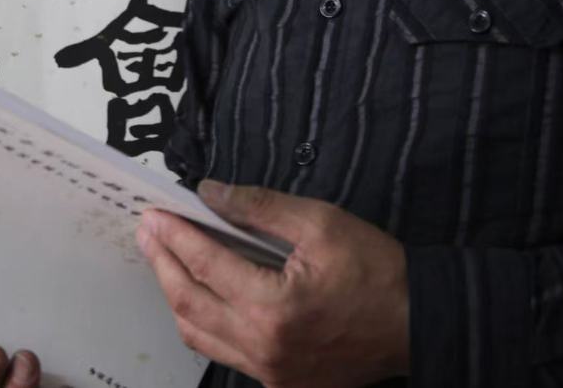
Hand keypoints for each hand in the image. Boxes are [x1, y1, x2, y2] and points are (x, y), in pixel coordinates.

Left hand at [136, 180, 409, 387]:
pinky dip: (202, 320)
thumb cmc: (374, 268)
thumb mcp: (319, 222)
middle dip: (162, 263)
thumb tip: (209, 193)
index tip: (153, 214)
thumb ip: (259, 207)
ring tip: (164, 258)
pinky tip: (198, 292)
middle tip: (147, 231)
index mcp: (272, 307)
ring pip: (199, 335)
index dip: (174, 236)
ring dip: (175, 295)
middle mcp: (263, 348)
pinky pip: (224, 352)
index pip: (204, 265)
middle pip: (189, 304)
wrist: (416, 322)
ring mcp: (269, 372)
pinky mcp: (279, 381)